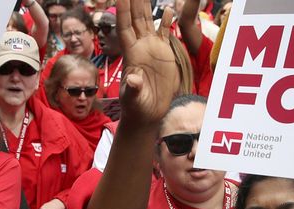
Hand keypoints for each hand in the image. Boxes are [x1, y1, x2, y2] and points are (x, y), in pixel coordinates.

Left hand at [116, 0, 179, 127]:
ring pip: (148, 21)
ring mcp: (152, 49)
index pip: (125, 27)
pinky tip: (169, 9)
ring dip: (146, 5)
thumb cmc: (136, 107)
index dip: (123, 10)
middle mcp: (140, 47)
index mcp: (131, 53)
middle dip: (134, 0)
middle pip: (136, 18)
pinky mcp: (164, 54)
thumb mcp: (133, 98)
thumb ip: (133, 88)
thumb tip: (134, 80)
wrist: (148, 113)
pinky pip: (164, 33)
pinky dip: (167, 21)